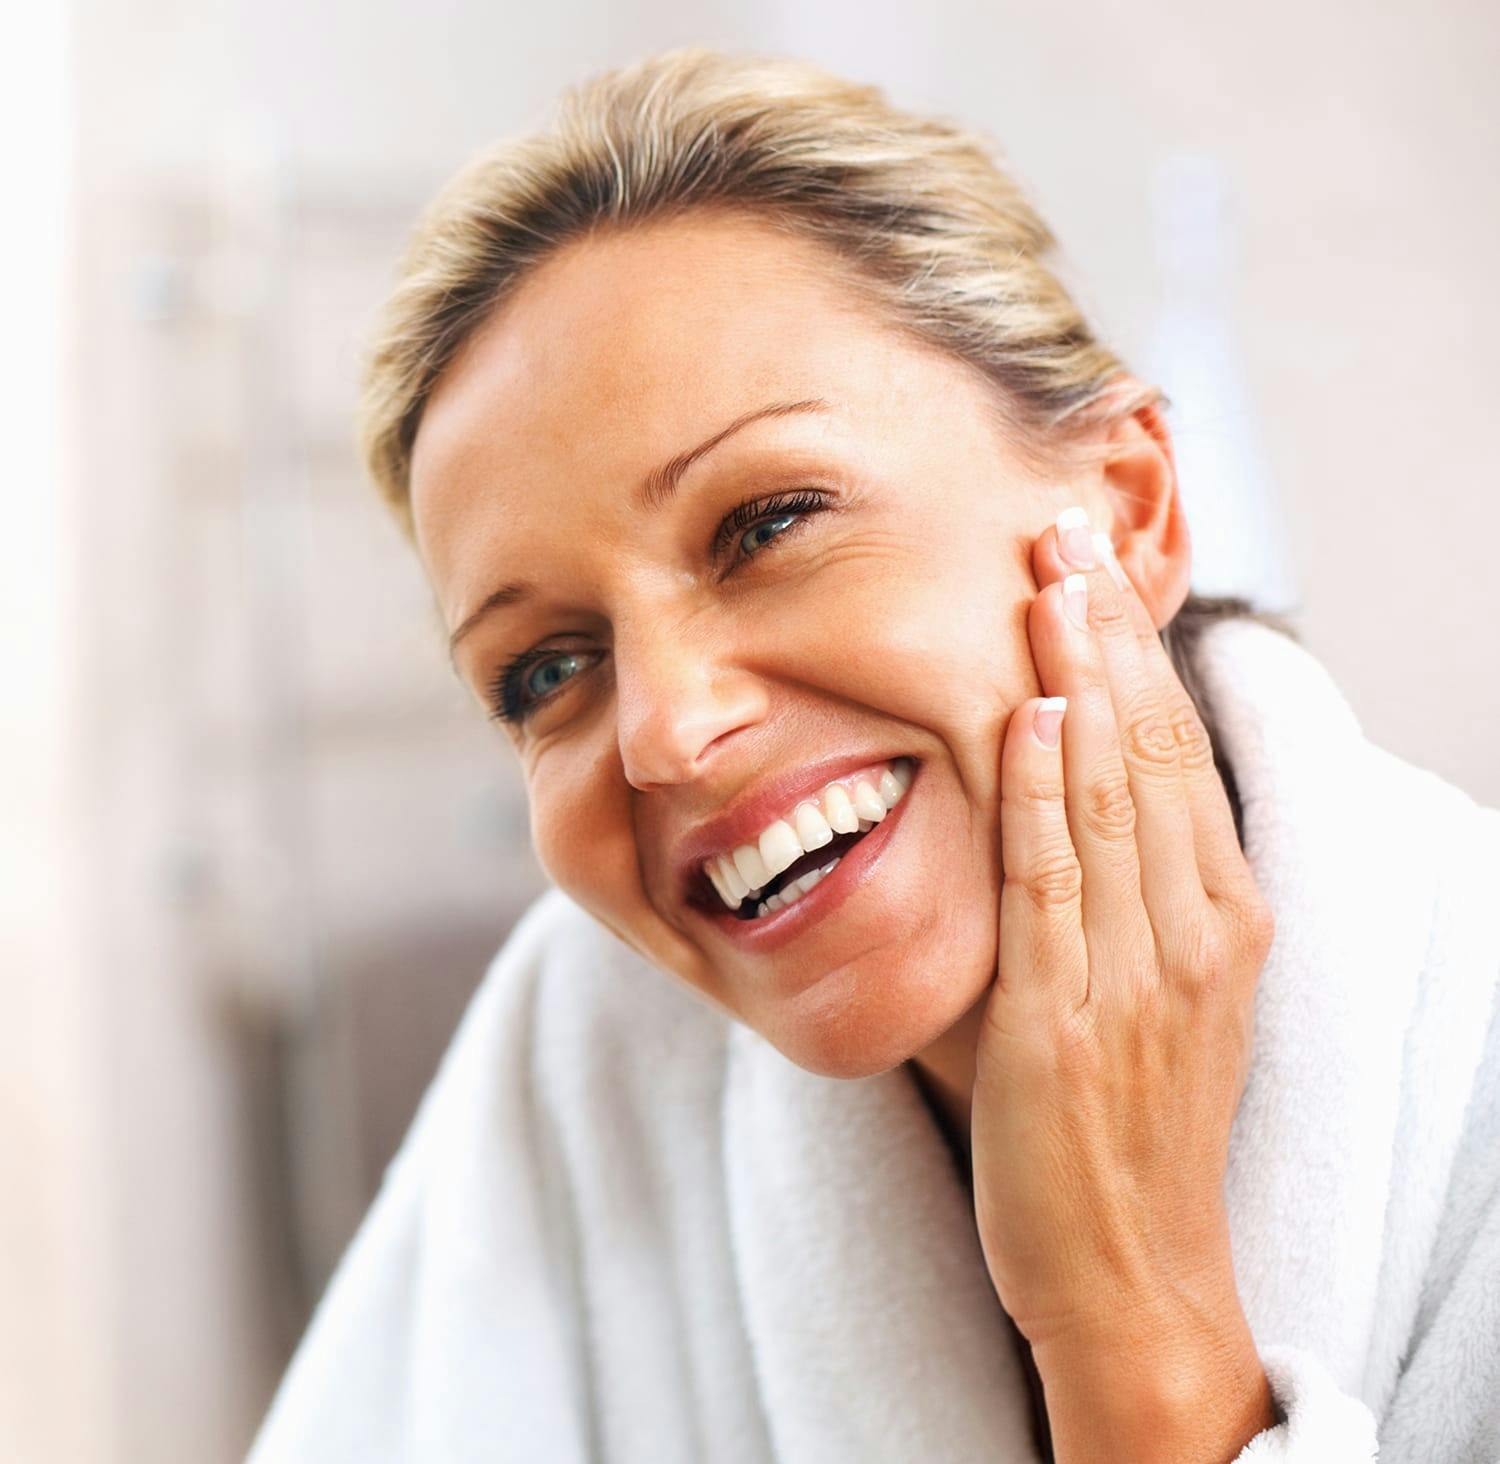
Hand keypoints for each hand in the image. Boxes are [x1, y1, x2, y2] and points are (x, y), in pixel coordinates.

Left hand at [971, 509, 1278, 1456]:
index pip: (1178, 753)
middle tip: (1065, 532)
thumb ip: (1122, 891)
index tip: (1096, 568)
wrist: (1133, 1274)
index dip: (1136, 653)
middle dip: (1107, 634)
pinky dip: (1044, 794)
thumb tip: (1062, 782)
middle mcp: (1195, 935)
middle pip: (1150, 751)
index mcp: (1222, 919)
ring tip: (1046, 583)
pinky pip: (1055, 886)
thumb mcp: (1156, 993)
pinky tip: (1028, 716)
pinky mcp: (1066, 1024)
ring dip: (1075, 679)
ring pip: (1109, 797)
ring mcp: (1137, 978)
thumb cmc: (1129, 1127)